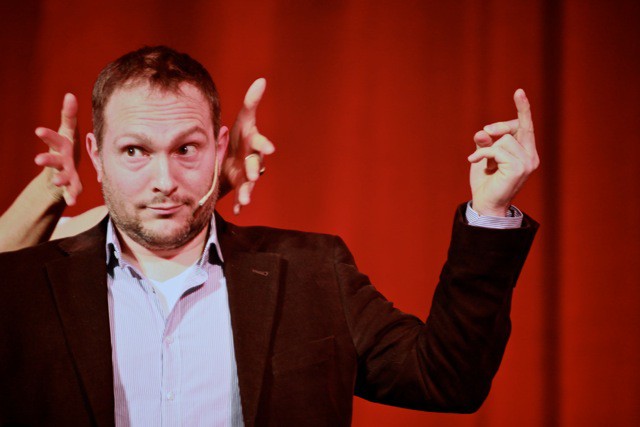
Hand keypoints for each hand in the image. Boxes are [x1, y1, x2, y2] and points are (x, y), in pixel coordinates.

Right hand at [34, 93, 82, 205]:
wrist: (63, 170)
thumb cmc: (66, 147)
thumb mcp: (68, 131)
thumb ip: (69, 115)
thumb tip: (70, 95)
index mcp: (61, 145)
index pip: (54, 139)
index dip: (47, 135)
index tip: (39, 131)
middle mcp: (60, 160)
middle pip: (52, 159)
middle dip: (46, 159)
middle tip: (38, 160)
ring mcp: (64, 173)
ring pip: (61, 176)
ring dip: (59, 179)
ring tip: (57, 182)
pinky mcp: (71, 186)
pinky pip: (72, 192)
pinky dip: (71, 197)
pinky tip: (73, 202)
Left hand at [220, 78, 274, 213]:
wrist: (232, 159)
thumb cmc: (240, 138)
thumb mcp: (243, 120)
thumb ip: (252, 103)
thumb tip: (262, 80)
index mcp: (252, 143)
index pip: (259, 142)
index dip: (264, 145)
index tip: (268, 148)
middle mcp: (253, 159)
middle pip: (255, 165)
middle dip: (253, 169)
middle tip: (250, 173)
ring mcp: (247, 175)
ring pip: (249, 184)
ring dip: (247, 192)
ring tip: (243, 200)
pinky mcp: (240, 187)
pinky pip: (241, 195)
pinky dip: (239, 204)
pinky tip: (237, 210)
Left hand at [467, 89, 538, 215]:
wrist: (485, 204)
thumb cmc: (486, 181)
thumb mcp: (483, 156)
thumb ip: (485, 142)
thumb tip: (483, 132)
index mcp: (526, 152)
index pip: (526, 126)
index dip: (523, 109)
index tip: (519, 91)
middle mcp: (531, 156)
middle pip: (514, 128)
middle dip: (496, 128)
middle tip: (482, 134)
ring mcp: (527, 163)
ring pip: (504, 139)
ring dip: (487, 148)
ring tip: (481, 161)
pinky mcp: (519, 168)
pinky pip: (497, 149)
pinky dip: (483, 154)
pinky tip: (474, 161)